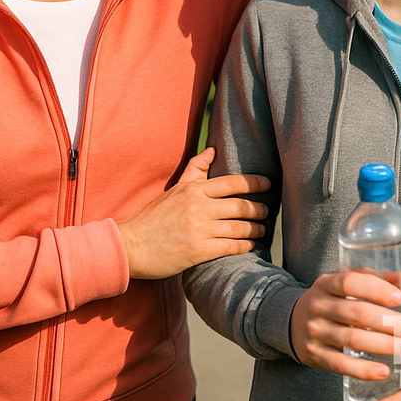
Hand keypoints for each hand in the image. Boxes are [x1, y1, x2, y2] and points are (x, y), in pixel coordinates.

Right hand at [118, 147, 269, 278]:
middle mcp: (199, 208)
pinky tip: (250, 245)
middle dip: (258, 209)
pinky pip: (230, 246)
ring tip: (261, 229)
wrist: (132, 245)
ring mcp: (199, 230)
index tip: (268, 184)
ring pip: (238, 227)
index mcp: (194, 190)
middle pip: (240, 206)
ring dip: (254, 229)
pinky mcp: (198, 251)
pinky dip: (244, 245)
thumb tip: (212, 150)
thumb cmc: (154, 216)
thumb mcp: (175, 188)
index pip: (232, 182)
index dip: (254, 183)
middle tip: (267, 211)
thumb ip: (195, 169)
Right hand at [289, 268, 400, 378]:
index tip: (399, 297)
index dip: (374, 289)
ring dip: (383, 344)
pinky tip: (384, 371)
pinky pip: (341, 364)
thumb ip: (383, 279)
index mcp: (326, 282)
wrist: (292, 322)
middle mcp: (318, 305)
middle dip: (388, 321)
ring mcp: (315, 331)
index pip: (349, 281)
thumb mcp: (348, 283)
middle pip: (355, 312)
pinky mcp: (316, 355)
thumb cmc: (333, 299)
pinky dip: (363, 369)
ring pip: (351, 338)